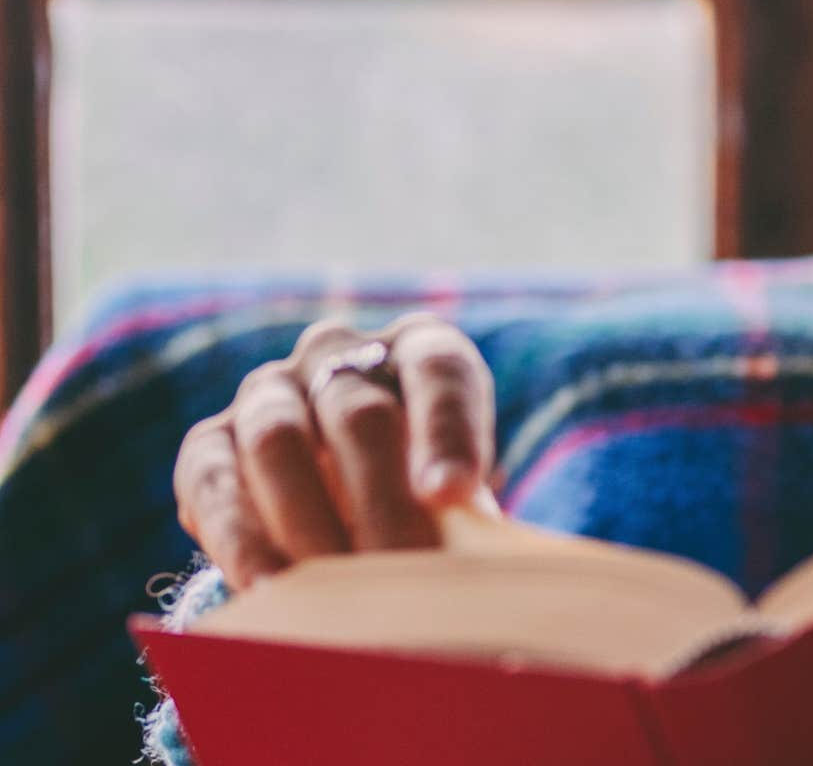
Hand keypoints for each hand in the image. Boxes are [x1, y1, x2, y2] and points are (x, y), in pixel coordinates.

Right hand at [172, 313, 498, 589]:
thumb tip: (476, 562)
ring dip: (305, 520)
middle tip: (400, 569)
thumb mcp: (458, 498)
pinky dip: (239, 539)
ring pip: (278, 439)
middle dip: (381, 498)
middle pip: (361, 415)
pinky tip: (266, 590)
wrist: (349, 512)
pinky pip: (214, 481)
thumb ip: (469, 518)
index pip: (440, 371)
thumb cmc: (428, 501)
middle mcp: (339, 355)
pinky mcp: (209, 444)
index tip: (453, 494)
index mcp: (420, 348)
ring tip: (332, 590)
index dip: (447, 430)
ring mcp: (268, 392)